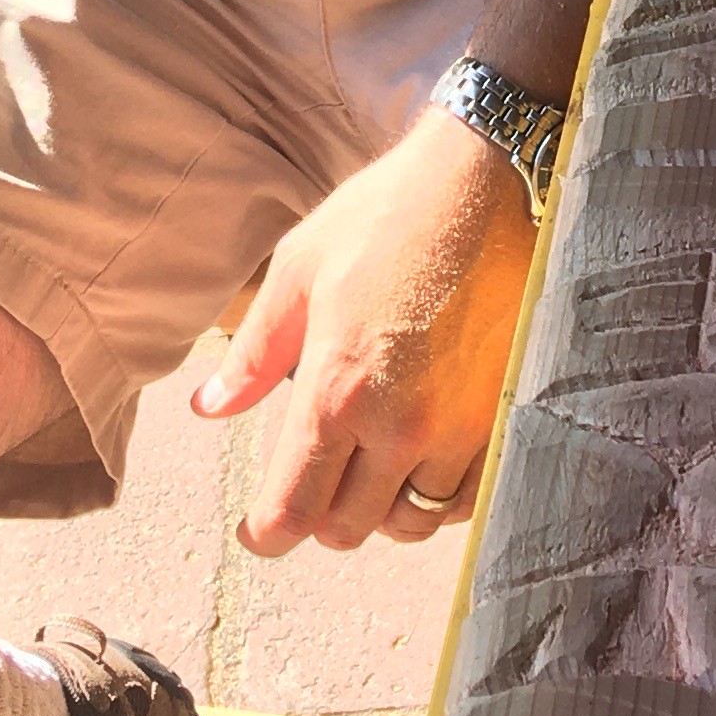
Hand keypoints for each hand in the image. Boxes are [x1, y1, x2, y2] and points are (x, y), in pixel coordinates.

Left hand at [191, 110, 537, 551]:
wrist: (490, 181)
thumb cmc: (389, 214)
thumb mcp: (299, 270)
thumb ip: (253, 353)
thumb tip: (210, 409)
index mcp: (336, 390)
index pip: (294, 510)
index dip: (268, 535)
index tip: (260, 531)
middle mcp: (399, 424)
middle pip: (349, 528)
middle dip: (320, 518)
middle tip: (313, 483)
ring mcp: (460, 426)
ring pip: (412, 521)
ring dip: (382, 509)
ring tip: (369, 470)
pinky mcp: (505, 415)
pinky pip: (469, 499)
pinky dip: (440, 497)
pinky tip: (424, 460)